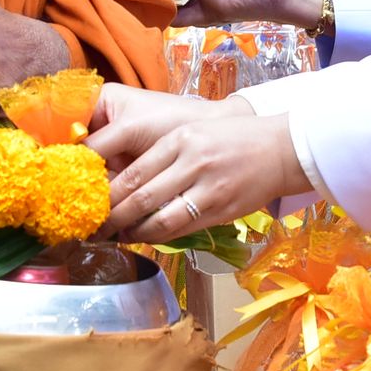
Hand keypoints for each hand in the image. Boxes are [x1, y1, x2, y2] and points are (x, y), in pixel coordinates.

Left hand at [93, 88, 305, 239]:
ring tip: (117, 238)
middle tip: (94, 227)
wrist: (280, 149)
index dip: (107, 191)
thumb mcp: (193, 132)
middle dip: (112, 216)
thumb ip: (163, 152)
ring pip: (158, 219)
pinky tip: (145, 238)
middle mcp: (191, 162)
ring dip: (132, 233)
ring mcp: (207, 188)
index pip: (133, 170)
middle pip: (139, 196)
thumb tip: (127, 179)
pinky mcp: (220, 209)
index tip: (90, 200)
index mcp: (180, 139)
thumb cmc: (234, 139)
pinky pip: (182, 228)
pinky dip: (159, 236)